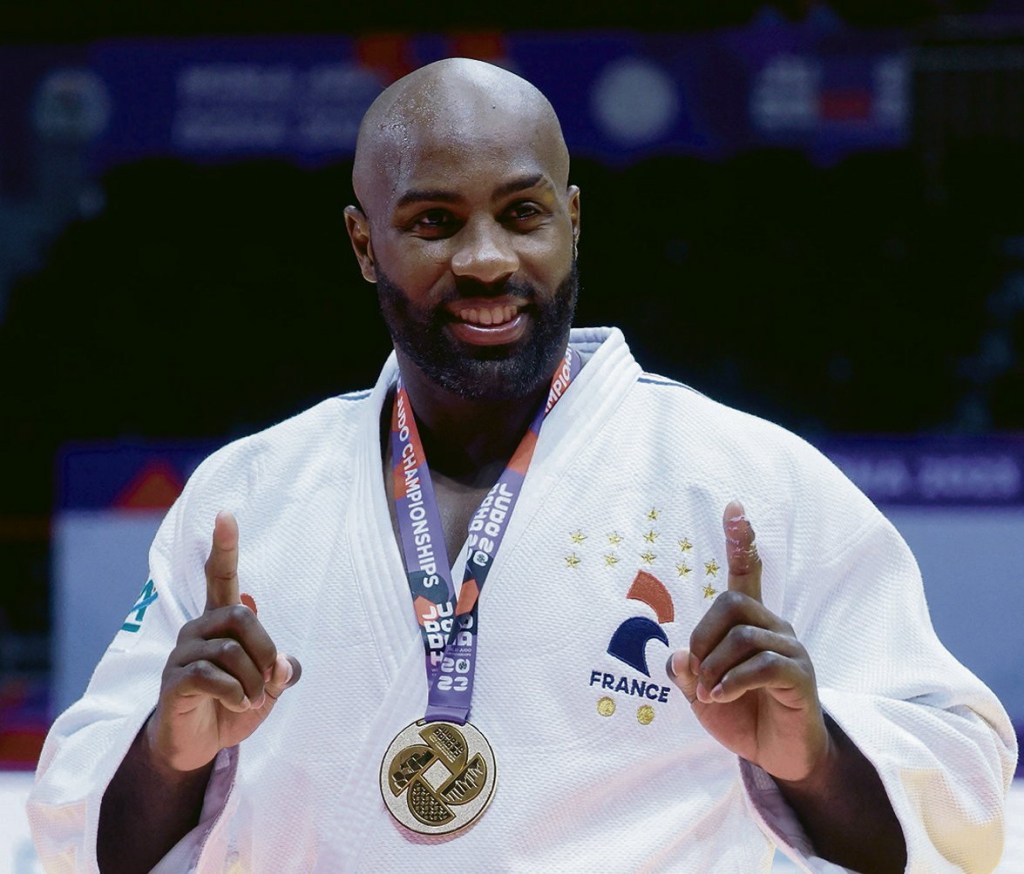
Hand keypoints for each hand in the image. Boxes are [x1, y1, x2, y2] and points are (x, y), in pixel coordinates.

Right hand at [146, 511, 301, 772]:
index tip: (226, 514)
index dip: (224, 546)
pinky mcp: (173, 682)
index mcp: (221, 622)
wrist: (199, 746)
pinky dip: (236, 692)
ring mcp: (182, 654)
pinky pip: (210, 676)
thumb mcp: (269, 687)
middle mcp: (197, 629)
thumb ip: (281, 669)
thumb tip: (283, 663)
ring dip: (253, 679)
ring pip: (229, 649)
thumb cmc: (234, 705)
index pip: (221, 576)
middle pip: (240, 614)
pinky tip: (239, 704)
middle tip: (270, 679)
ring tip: (253, 698)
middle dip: (265, 648)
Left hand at [667, 501, 828, 781]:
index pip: (746, 572)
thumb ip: (686, 671)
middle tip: (696, 671)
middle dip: (704, 634)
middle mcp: (773, 626)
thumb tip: (680, 654)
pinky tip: (718, 697)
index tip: (735, 507)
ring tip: (707, 693)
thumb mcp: (699, 693)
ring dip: (714, 666)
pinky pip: (762, 664)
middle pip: (732, 601)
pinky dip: (731, 681)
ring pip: (743, 635)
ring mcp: (790, 648)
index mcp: (749, 623)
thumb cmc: (740, 715)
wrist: (777, 756)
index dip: (740, 541)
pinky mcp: (799, 675)